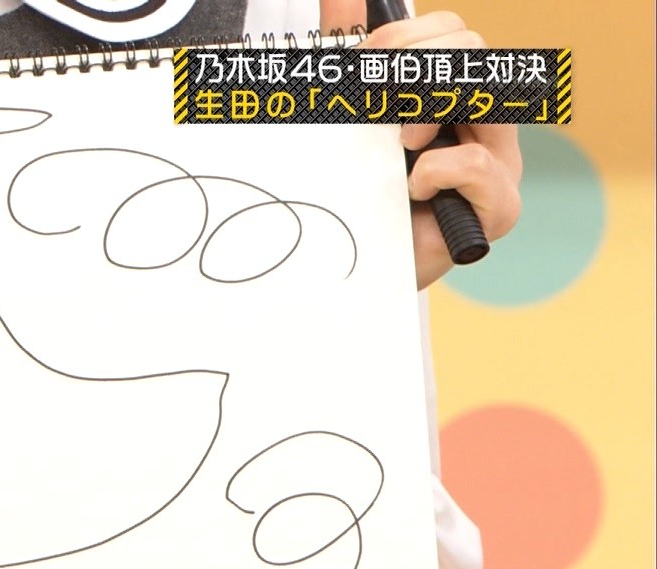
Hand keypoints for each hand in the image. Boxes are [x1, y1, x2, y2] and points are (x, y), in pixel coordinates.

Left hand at [320, 2, 522, 288]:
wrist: (360, 270)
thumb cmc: (360, 197)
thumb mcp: (350, 121)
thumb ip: (348, 60)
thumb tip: (338, 0)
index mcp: (451, 96)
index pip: (453, 33)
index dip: (406, 38)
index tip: (362, 65)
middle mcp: (483, 122)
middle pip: (473, 50)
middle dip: (414, 67)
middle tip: (375, 107)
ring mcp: (499, 162)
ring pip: (489, 93)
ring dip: (427, 109)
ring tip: (399, 147)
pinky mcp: (497, 208)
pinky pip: (479, 163)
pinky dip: (437, 169)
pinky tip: (412, 187)